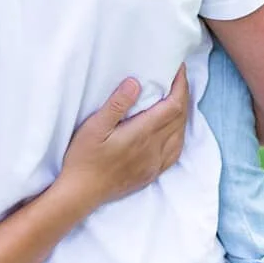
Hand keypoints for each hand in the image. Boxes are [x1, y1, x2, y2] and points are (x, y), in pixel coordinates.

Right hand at [56, 66, 189, 207]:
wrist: (80, 194)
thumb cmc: (83, 158)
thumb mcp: (94, 127)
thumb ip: (116, 105)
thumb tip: (135, 82)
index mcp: (142, 134)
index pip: (173, 105)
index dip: (180, 85)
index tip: (179, 69)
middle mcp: (154, 149)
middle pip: (180, 118)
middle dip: (182, 95)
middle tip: (177, 78)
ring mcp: (154, 163)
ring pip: (180, 135)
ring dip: (182, 115)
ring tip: (175, 99)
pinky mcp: (151, 174)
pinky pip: (175, 152)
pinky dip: (179, 135)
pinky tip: (172, 131)